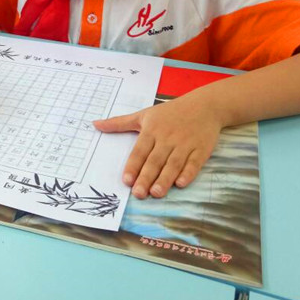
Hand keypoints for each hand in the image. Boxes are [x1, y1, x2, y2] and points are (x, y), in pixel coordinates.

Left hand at [93, 95, 222, 198]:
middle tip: (139, 193)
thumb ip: (119, 123)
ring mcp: (185, 144)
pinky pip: (194, 163)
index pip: (140, 151)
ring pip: (173, 164)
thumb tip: (95, 124)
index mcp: (152, 130)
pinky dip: (188, 173)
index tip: (127, 180)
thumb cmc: (170, 112)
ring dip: (165, 179)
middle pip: (155, 160)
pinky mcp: (201, 149)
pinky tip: (180, 184)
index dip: (133, 166)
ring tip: (156, 193)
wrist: (204, 105)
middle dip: (146, 177)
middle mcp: (167, 138)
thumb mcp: (143, 114)